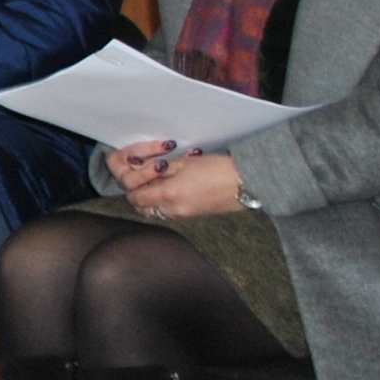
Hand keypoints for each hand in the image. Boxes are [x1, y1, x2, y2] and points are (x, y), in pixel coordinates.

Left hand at [117, 146, 246, 220]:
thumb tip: (139, 168)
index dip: (133, 181)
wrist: (247, 184)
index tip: (137, 167)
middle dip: (138, 190)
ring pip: (152, 210)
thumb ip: (158, 168)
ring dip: (148, 196)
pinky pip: (166, 211)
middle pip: (141, 206)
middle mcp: (171, 210)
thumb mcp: (184, 163)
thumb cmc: (218, 170)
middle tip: (144, 173)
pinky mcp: (190, 216)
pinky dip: (161, 200)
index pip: (135, 196)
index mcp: (168, 195)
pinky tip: (169, 185)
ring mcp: (181, 216)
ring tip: (156, 178)